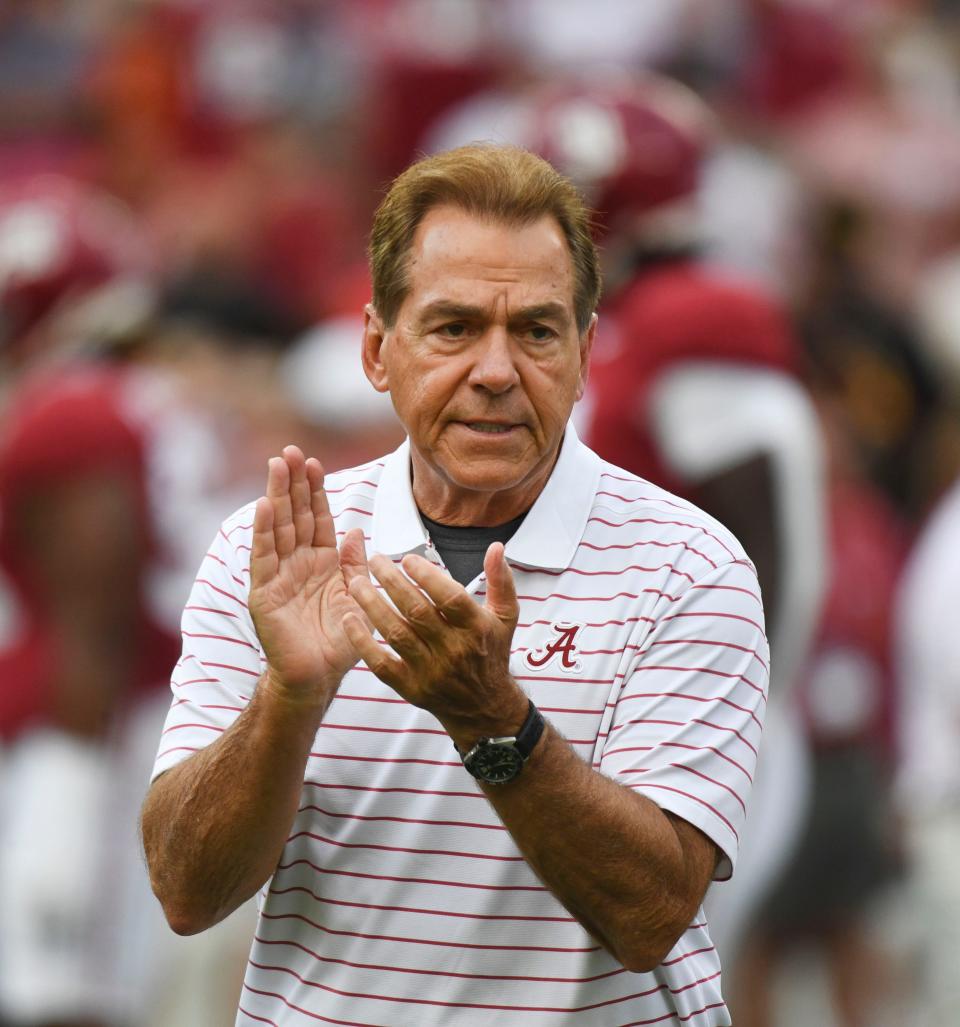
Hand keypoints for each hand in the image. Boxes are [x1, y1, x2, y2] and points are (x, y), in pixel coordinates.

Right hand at [249, 445, 368, 706]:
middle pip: (295, 515)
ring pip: (277, 528)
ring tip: (276, 466)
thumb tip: (355, 530)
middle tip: (290, 451)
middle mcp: (297, 563)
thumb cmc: (339, 640)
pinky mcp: (265, 593)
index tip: (313, 462)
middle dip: (293, 483)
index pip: (317, 518)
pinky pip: (264, 558)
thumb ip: (354, 564)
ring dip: (276, 496)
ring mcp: (279, 576)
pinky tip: (263, 506)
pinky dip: (263, 532)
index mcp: (321, 562)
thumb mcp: (356, 596)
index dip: (315, 492)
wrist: (318, 677)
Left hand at [343, 543, 527, 746]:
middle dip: (392, 582)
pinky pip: (381, 664)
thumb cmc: (491, 653)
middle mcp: (453, 650)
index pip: (449, 598)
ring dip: (373, 605)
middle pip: (417, 611)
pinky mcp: (410, 687)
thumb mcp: (505, 616)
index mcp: (477, 629)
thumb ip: (500, 579)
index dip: (427, 576)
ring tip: (356, 582)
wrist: (484, 707)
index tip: (408, 559)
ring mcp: (430, 671)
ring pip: (396, 633)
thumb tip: (495, 547)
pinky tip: (349, 620)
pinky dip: (363, 642)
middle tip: (376, 560)